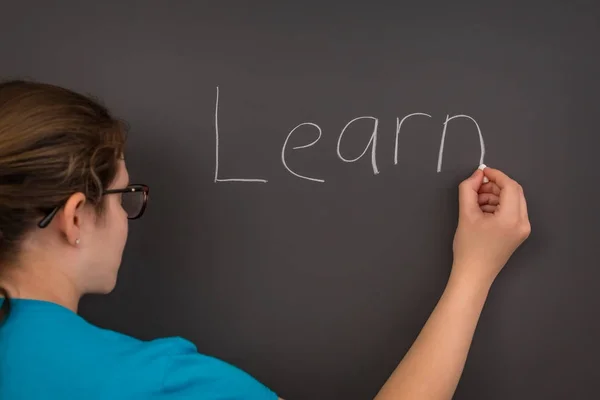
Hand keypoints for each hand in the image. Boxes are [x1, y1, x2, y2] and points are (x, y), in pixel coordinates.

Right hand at [451, 166, 530, 285]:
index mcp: (512, 218)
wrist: (473, 274)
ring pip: (513, 201)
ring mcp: (523, 229)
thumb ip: (469, 189)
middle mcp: (523, 222)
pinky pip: (512, 211)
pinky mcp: (518, 233)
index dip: (496, 175)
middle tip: (476, 187)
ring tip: (475, 202)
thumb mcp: (466, 214)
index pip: (510, 186)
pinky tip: (482, 211)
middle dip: (495, 186)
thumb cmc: (468, 247)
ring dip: (496, 196)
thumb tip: (477, 174)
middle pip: (514, 192)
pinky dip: (498, 206)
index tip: (481, 172)